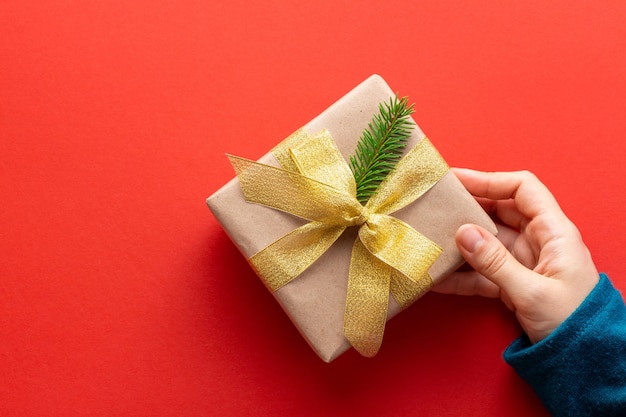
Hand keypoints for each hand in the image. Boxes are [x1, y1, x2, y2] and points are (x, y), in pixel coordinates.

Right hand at [433, 168, 598, 342]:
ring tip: (430, 240)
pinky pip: (482, 271)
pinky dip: (461, 274)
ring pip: (485, 241)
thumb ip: (495, 262)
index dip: (489, 181)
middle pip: (498, 212)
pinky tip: (437, 278)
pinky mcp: (512, 284)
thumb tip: (462, 233)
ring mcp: (523, 262)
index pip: (522, 190)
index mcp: (553, 232)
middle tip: (435, 207)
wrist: (584, 359)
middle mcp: (537, 241)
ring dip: (459, 243)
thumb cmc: (573, 322)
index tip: (457, 181)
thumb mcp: (532, 292)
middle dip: (467, 209)